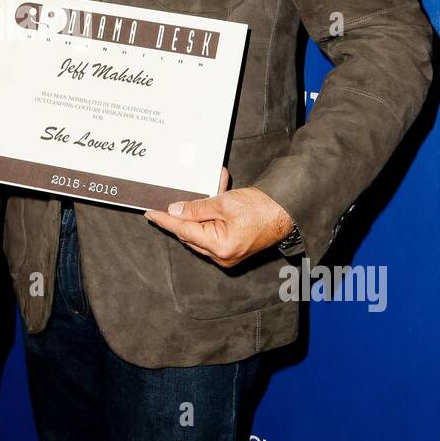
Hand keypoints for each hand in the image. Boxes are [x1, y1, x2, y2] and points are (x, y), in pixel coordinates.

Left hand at [144, 167, 292, 267]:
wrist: (288, 210)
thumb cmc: (261, 208)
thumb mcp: (224, 203)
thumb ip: (196, 208)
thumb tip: (175, 211)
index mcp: (219, 247)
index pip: (183, 231)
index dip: (165, 220)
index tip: (150, 213)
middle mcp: (222, 255)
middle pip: (192, 232)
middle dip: (185, 213)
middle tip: (174, 197)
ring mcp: (228, 253)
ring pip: (204, 228)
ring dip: (203, 208)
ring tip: (211, 185)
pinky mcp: (234, 245)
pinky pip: (216, 228)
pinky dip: (215, 211)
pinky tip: (220, 188)